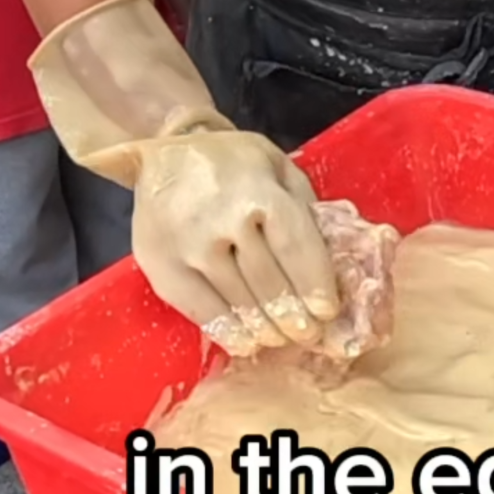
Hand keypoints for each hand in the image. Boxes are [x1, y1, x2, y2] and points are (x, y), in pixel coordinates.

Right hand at [130, 126, 342, 350]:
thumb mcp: (276, 164)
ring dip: (265, 328)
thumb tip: (331, 254)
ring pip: (237, 300)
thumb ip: (301, 204)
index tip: (327, 312)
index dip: (314, 285)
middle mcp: (224, 220)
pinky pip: (200, 309)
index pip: (295, 247)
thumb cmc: (231, 160)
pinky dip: (227, 331)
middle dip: (293, 316)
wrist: (166, 151)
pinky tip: (245, 343)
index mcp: (259, 191)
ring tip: (281, 340)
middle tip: (309, 335)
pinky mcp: (162, 265)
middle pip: (268, 281)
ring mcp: (190, 245)